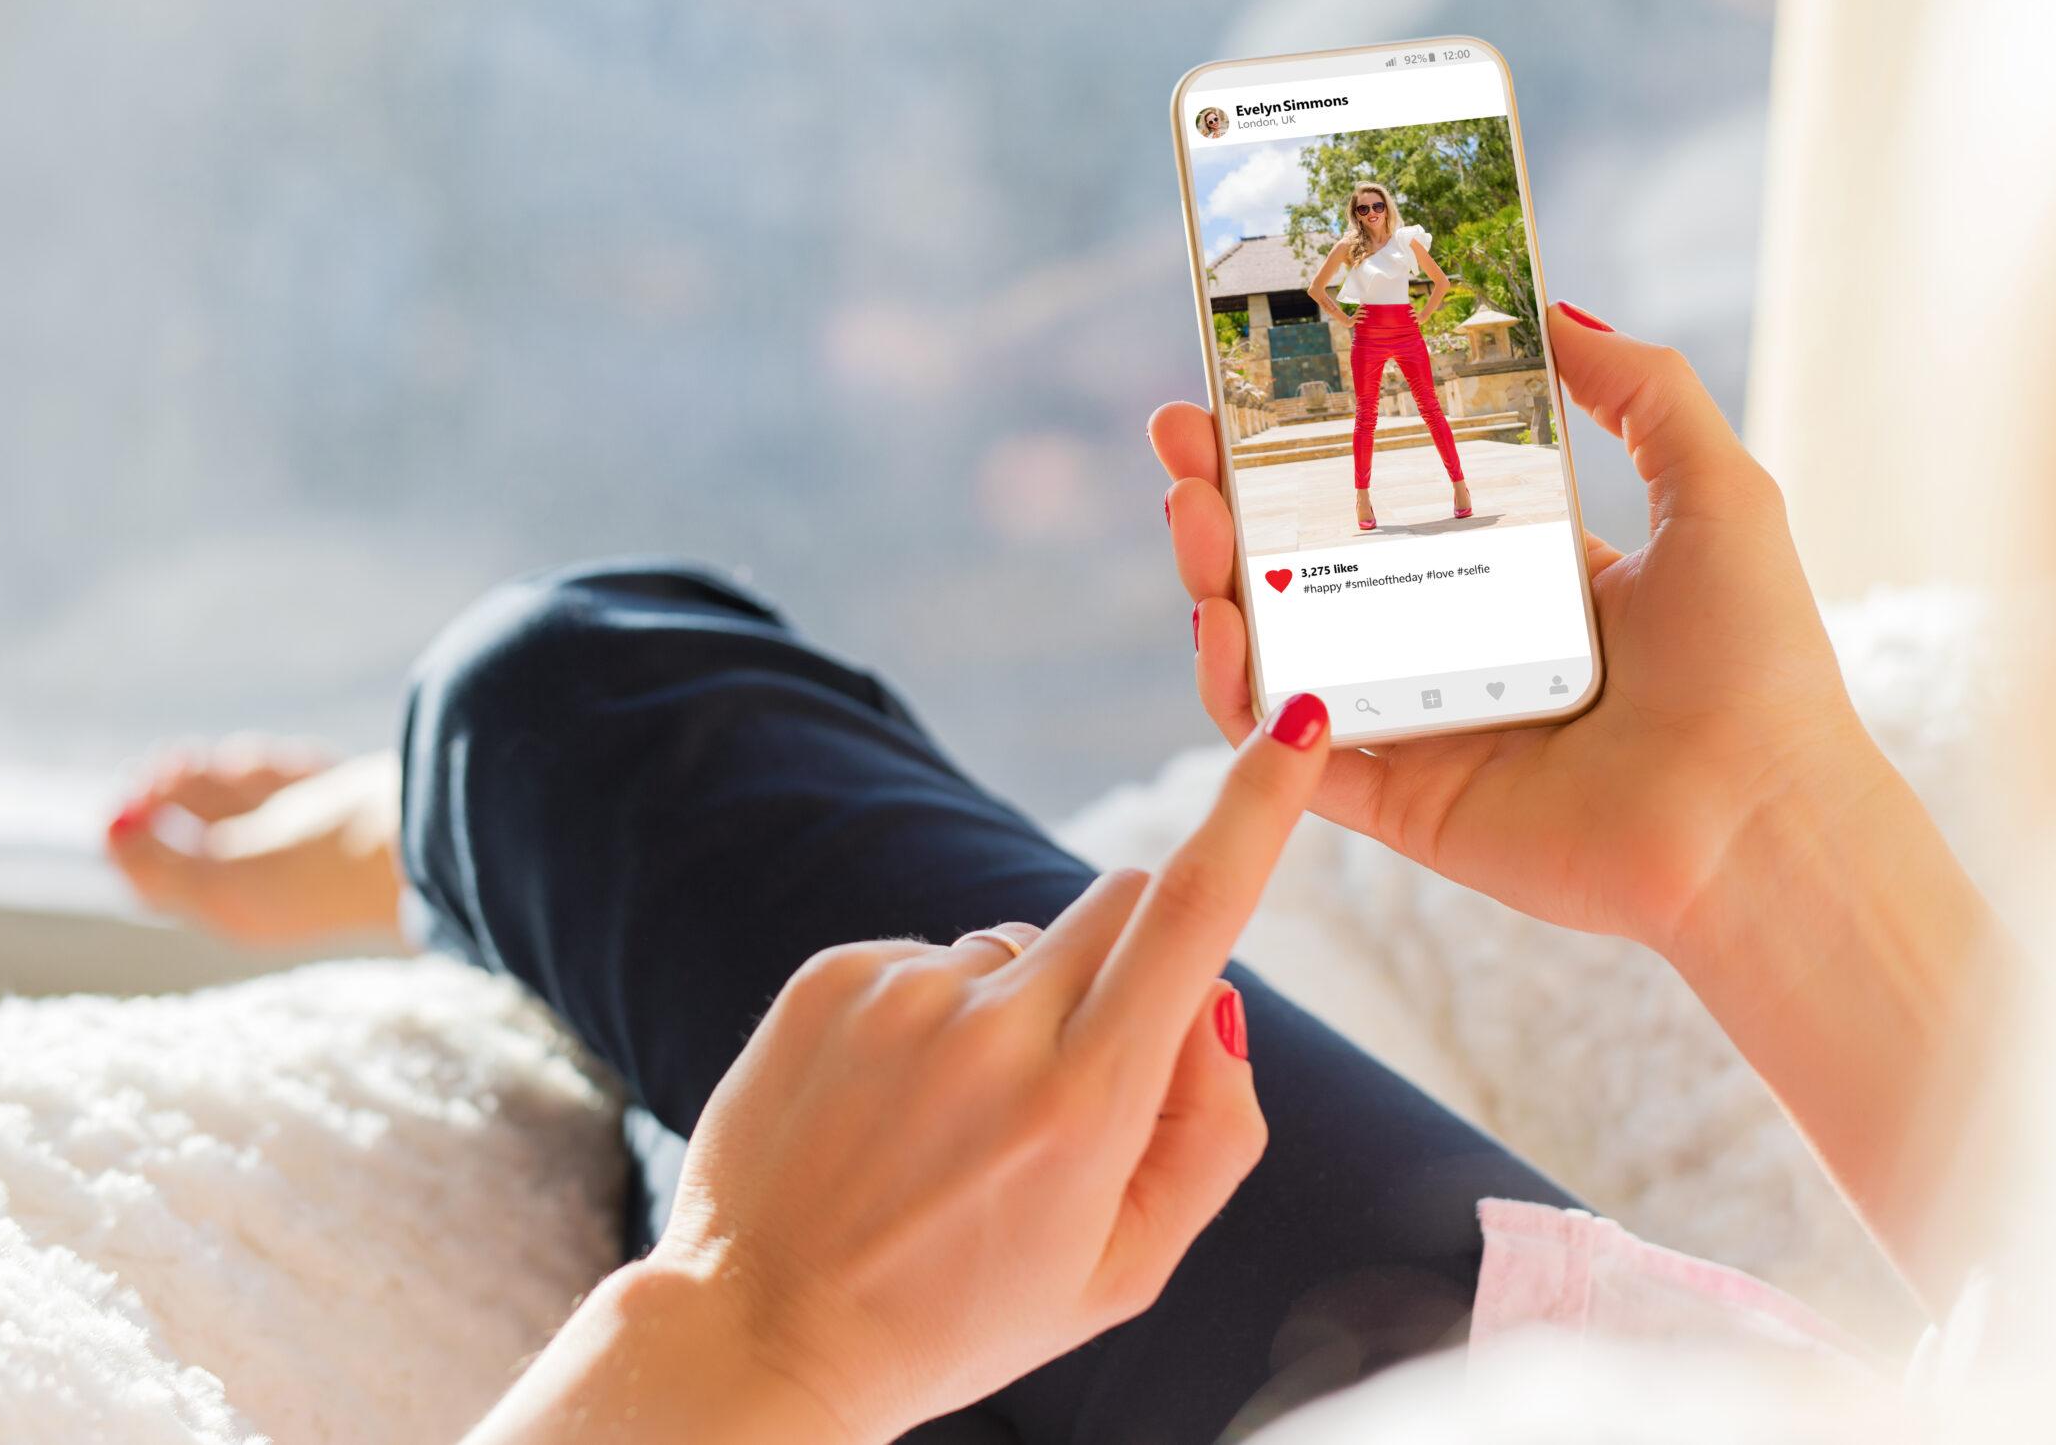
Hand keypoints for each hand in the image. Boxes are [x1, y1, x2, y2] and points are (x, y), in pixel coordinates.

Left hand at [105, 742, 404, 943]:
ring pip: (235, 796)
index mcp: (237, 907)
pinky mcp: (334, 803)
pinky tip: (287, 764)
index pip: (161, 875)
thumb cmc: (322, 864)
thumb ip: (157, 861)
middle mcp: (266, 877)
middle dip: (174, 793)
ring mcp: (304, 838)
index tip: (125, 798)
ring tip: (236, 762)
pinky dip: (269, 766)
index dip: (134, 835)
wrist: (422, 835)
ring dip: (222, 773)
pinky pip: (281, 777)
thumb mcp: (224, 875)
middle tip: (170, 762)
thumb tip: (107, 835)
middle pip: (195, 832)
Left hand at [467, 695, 1334, 1444]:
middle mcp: (992, 1030)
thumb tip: (1218, 998)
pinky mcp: (828, 978)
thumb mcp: (1128, 1266)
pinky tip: (892, 1106)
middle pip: (1122, 900)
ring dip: (1022, 1006)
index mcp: (1083, 1103)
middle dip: (1139, 956)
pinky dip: (935, 1017)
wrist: (763, 1335)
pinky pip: (930, 957)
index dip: (1256, 806)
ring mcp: (899, 994)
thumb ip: (1212, 1129)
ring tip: (955, 1123)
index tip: (1293, 721)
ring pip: (1021, 939)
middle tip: (1089, 1073)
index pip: (1194, 912)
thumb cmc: (965, 1313)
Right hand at [1155, 302, 1864, 953]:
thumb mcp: (1713, 490)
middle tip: (1179, 442)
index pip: (1384, 498)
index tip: (1245, 389)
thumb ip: (1643, 391)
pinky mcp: (1402, 807)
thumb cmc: (1755, 666)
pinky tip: (1224, 634)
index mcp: (1518, 579)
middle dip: (1229, 501)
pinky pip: (1291, 757)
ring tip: (1190, 520)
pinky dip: (1242, 703)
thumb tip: (1557, 308)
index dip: (1308, 445)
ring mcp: (1421, 729)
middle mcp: (1457, 649)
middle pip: (1308, 566)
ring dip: (1216, 586)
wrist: (1758, 822)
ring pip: (1280, 654)